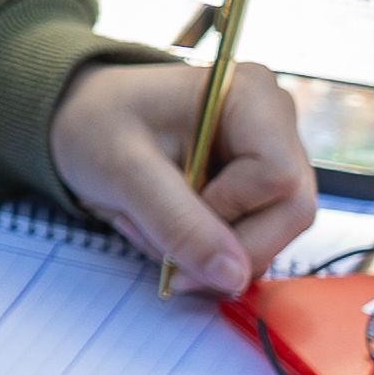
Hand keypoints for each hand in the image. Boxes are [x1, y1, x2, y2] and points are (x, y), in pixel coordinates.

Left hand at [48, 56, 319, 296]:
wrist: (82, 117)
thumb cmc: (98, 124)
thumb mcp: (125, 173)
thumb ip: (179, 223)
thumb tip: (234, 277)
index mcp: (252, 97)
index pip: (280, 180)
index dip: (230, 212)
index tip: (171, 207)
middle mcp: (276, 122)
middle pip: (291, 212)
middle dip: (224, 245)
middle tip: (161, 247)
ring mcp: (273, 154)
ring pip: (273, 233)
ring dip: (209, 249)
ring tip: (152, 225)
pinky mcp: (258, 185)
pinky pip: (253, 236)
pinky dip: (207, 246)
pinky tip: (166, 225)